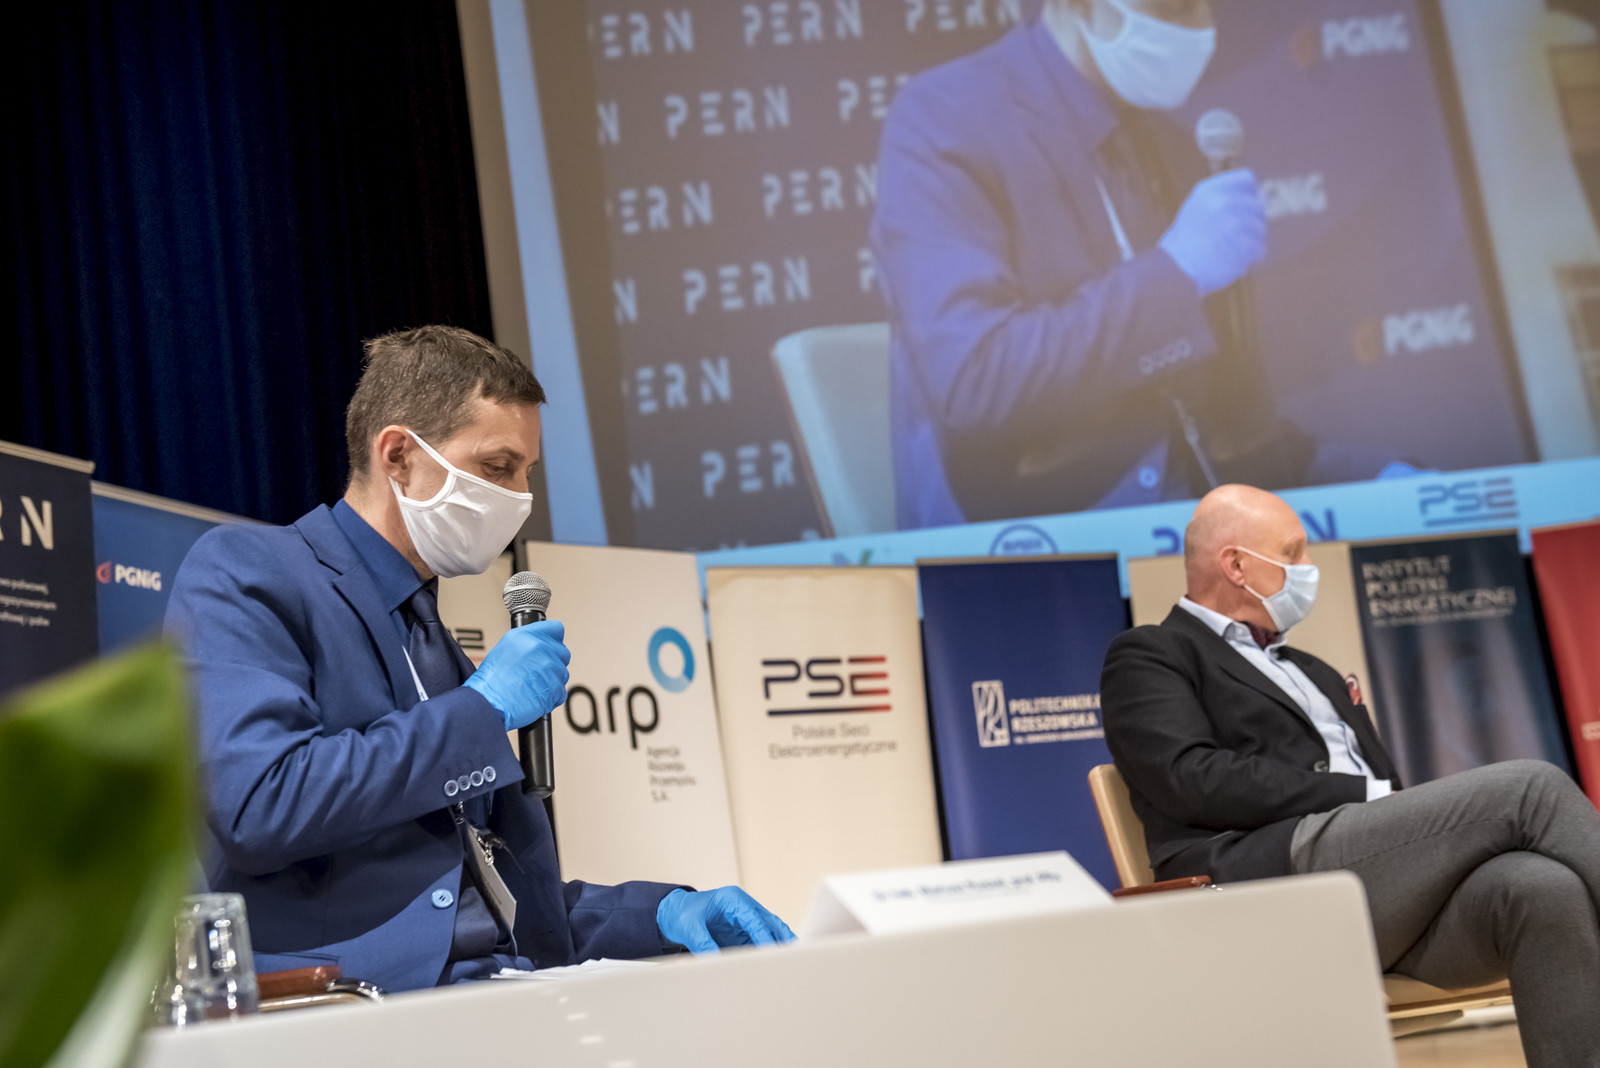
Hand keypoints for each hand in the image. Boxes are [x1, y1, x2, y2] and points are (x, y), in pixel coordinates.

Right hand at [462, 620, 569, 731]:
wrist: (489, 702)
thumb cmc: (492, 680)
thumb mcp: (505, 647)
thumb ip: (527, 642)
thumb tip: (542, 644)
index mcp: (527, 635)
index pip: (556, 629)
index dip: (553, 640)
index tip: (550, 647)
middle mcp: (540, 648)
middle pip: (562, 652)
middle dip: (553, 662)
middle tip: (537, 672)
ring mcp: (549, 668)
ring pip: (562, 673)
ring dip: (551, 680)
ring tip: (532, 686)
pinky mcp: (554, 688)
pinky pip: (561, 691)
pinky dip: (551, 697)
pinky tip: (535, 696)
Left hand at [656, 886, 795, 953]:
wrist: (675, 913)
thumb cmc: (683, 914)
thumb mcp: (690, 928)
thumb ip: (703, 943)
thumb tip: (716, 961)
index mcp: (733, 899)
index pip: (755, 919)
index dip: (764, 936)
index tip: (771, 953)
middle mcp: (744, 907)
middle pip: (770, 922)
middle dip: (782, 938)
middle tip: (792, 957)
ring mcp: (746, 919)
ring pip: (771, 932)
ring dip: (779, 945)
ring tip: (790, 963)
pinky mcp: (744, 932)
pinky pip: (761, 941)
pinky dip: (769, 951)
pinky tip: (774, 963)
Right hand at [1158, 169, 1266, 296]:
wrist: (1172, 270)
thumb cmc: (1184, 242)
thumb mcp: (1196, 208)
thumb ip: (1220, 198)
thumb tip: (1252, 197)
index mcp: (1209, 190)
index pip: (1246, 180)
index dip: (1247, 195)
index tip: (1240, 210)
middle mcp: (1222, 202)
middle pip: (1256, 205)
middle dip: (1251, 221)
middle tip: (1238, 236)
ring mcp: (1232, 223)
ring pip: (1260, 227)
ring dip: (1253, 239)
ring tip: (1236, 249)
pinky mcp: (1241, 244)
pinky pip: (1260, 247)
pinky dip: (1253, 255)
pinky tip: (1240, 260)